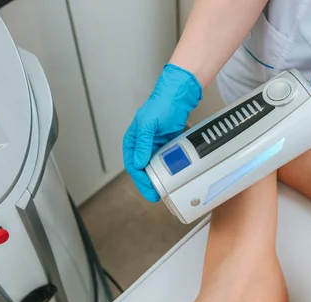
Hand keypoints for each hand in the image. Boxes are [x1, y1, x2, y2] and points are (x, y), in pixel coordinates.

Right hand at [123, 64, 201, 201]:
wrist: (178, 96)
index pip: (133, 165)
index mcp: (133, 141)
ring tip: (163, 192)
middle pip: (142, 170)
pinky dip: (166, 172)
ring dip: (157, 180)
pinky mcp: (166, 146)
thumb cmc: (161, 105)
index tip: (149, 189)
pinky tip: (171, 180)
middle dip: (148, 184)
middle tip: (156, 196)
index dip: (140, 179)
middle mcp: (141, 146)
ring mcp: (153, 147)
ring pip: (153, 168)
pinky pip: (164, 162)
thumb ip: (143, 144)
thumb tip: (139, 164)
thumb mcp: (149, 124)